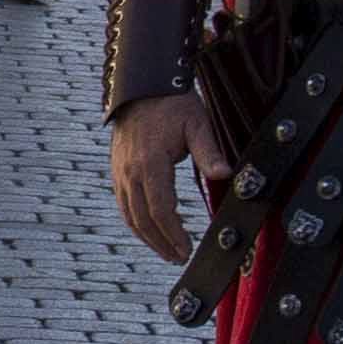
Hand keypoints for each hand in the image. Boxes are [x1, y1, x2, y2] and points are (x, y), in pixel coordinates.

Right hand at [109, 93, 233, 257]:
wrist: (142, 85)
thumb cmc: (172, 103)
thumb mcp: (197, 123)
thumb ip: (209, 152)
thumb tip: (226, 174)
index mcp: (150, 163)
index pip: (161, 210)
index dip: (174, 234)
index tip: (187, 249)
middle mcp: (130, 171)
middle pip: (142, 219)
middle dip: (161, 243)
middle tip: (178, 258)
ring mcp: (120, 171)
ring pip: (129, 215)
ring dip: (147, 237)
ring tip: (166, 250)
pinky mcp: (117, 169)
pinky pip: (123, 204)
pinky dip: (136, 222)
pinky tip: (150, 228)